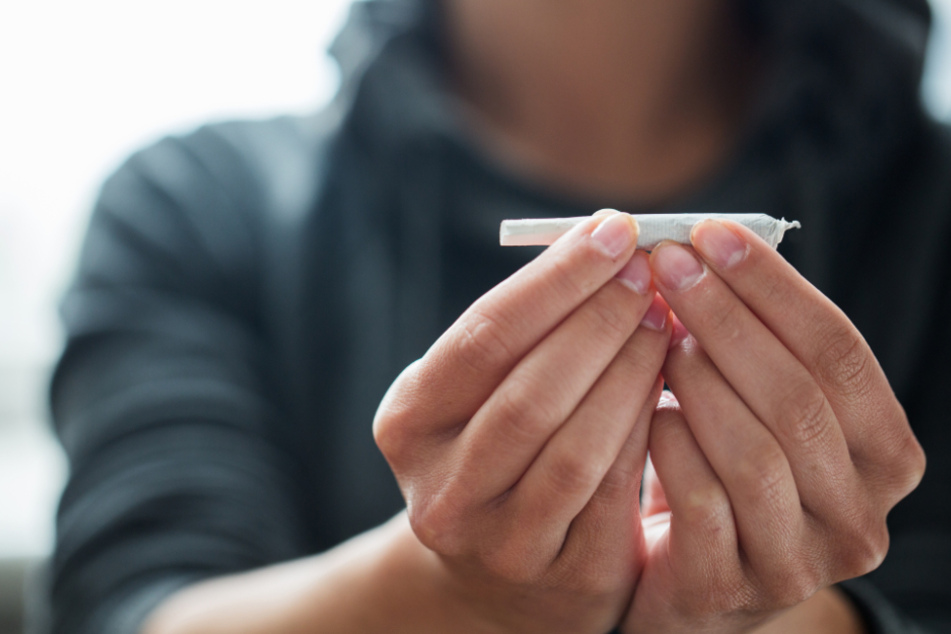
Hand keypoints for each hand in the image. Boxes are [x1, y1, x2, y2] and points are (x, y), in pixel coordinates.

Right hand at [374, 213, 670, 633]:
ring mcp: (498, 543)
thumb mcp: (478, 392)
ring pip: (574, 447)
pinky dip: (647, 428)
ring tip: (666, 318)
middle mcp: (441, 490)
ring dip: (630, 371)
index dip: (555, 281)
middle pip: (528, 393)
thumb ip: (522, 330)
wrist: (498, 572)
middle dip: (599, 321)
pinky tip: (672, 382)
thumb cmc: (496, 449)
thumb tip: (601, 239)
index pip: (483, 338)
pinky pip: (615, 492)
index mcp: (407, 425)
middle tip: (652, 270)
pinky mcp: (564, 579)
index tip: (616, 230)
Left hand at [621, 219, 925, 632]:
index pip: (841, 353)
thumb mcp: (759, 407)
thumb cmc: (723, 471)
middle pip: (800, 398)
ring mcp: (800, 563)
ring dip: (699, 381)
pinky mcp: (733, 591)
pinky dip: (670, 445)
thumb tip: (699, 249)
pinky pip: (701, 503)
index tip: (712, 233)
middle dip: (727, 320)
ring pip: (756, 453)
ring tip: (657, 337)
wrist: (685, 577)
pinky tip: (649, 411)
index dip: (774, 287)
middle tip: (666, 266)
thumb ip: (754, 344)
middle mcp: (860, 515)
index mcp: (885, 455)